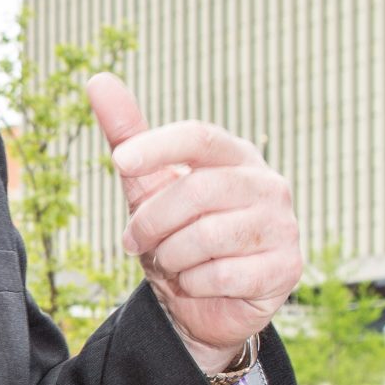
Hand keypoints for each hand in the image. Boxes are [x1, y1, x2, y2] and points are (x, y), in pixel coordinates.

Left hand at [87, 75, 302, 371]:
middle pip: (196, 191)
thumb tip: (98, 80)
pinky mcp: (286, 267)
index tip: (120, 160)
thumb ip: (128, 135)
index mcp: (235, 156)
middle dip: (151, 222)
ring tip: (171, 262)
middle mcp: (267, 184)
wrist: (208, 303)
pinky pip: (221, 275)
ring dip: (171, 257)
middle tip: (134, 241)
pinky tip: (197, 283)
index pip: (200, 136)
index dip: (158, 146)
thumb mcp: (147, 185)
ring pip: (206, 237)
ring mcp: (283, 225)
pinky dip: (193, 284)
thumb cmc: (178, 234)